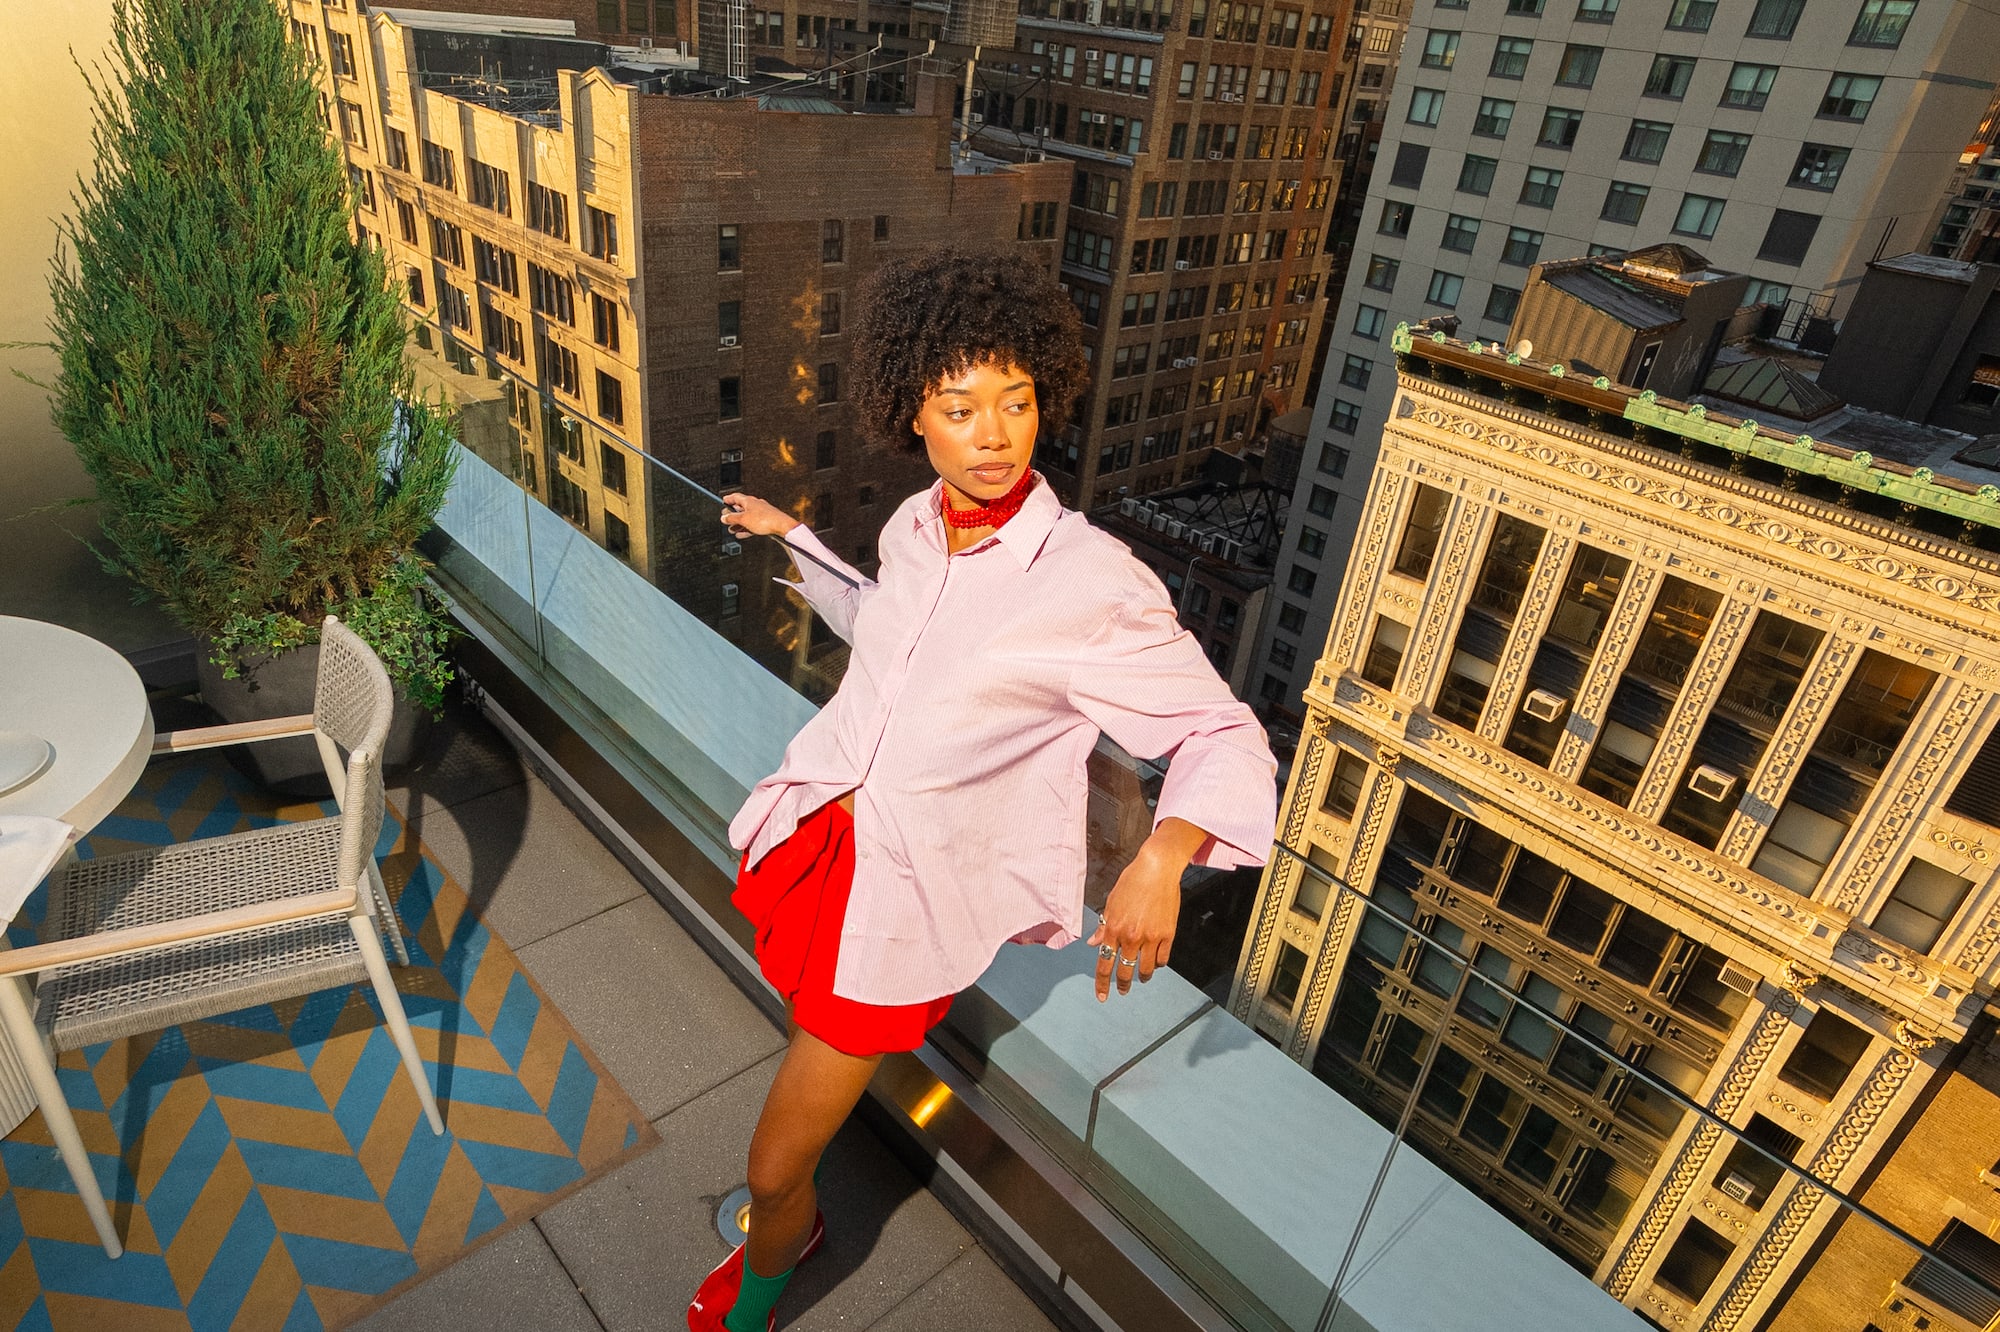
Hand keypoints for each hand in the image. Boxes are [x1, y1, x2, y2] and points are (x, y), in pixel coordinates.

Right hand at [721, 492, 800, 538]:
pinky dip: (746, 528)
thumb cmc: (765, 520)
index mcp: (749, 501)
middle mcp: (755, 505)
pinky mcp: (766, 521)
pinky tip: (742, 534)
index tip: (724, 500)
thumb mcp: (743, 519)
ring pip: (747, 517)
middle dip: (733, 514)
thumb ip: (732, 518)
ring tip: (732, 529)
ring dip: (739, 523)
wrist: (781, 526)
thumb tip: (724, 517)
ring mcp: (761, 513)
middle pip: (741, 508)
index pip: (736, 497)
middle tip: (726, 518)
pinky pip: (753, 524)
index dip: (728, 499)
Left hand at [1087, 817, 1205, 1001]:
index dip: (1102, 982)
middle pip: (1124, 971)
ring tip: (1142, 978)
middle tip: (1122, 991)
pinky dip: (1158, 964)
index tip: (1102, 995)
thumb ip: (1104, 927)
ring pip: (1146, 969)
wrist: (1157, 869)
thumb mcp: (1111, 903)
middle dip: (1122, 985)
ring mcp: (1151, 937)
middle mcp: (1131, 936)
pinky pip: (1163, 959)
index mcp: (1114, 928)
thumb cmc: (1132, 882)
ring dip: (1142, 977)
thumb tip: (1093, 943)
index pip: (1104, 963)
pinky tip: (1156, 962)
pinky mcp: (1168, 934)